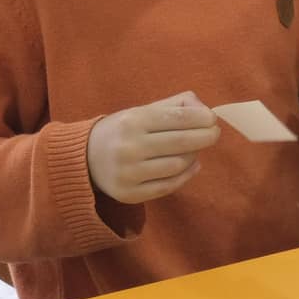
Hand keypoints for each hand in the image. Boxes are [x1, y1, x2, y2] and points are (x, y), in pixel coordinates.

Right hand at [85, 92, 218, 204]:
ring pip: (178, 165)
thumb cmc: (122, 131)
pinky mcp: (130, 193)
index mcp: (133, 121)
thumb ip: (173, 105)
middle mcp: (129, 147)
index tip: (213, 119)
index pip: (178, 118)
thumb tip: (204, 109)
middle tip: (214, 134)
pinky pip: (168, 186)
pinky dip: (186, 175)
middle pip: (182, 142)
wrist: (84, 158)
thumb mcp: (141, 111)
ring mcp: (129, 173)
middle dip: (206, 137)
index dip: (202, 119)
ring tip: (194, 149)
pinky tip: (191, 165)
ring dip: (193, 156)